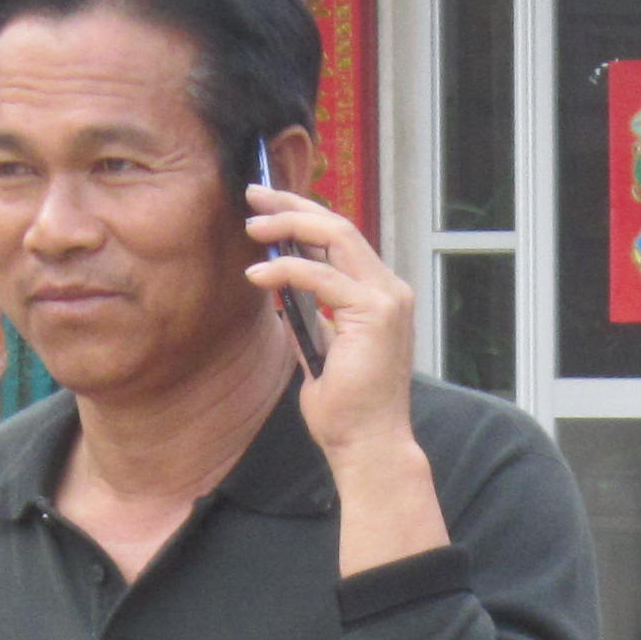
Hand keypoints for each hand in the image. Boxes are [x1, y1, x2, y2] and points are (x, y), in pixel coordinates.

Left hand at [246, 179, 451, 574]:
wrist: (368, 445)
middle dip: (293, 205)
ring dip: (288, 226)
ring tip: (250, 226)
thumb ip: (310, 320)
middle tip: (253, 194)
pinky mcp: (375, 313)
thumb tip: (282, 295)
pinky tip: (256, 275)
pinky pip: (322, 276)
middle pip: (339, 226)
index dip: (303, 217)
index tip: (265, 208)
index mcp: (379, 296)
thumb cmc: (347, 409)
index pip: (341, 240)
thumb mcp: (320, 353)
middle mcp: (389, 290)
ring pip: (335, 237)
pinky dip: (286, 270)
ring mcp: (387, 299)